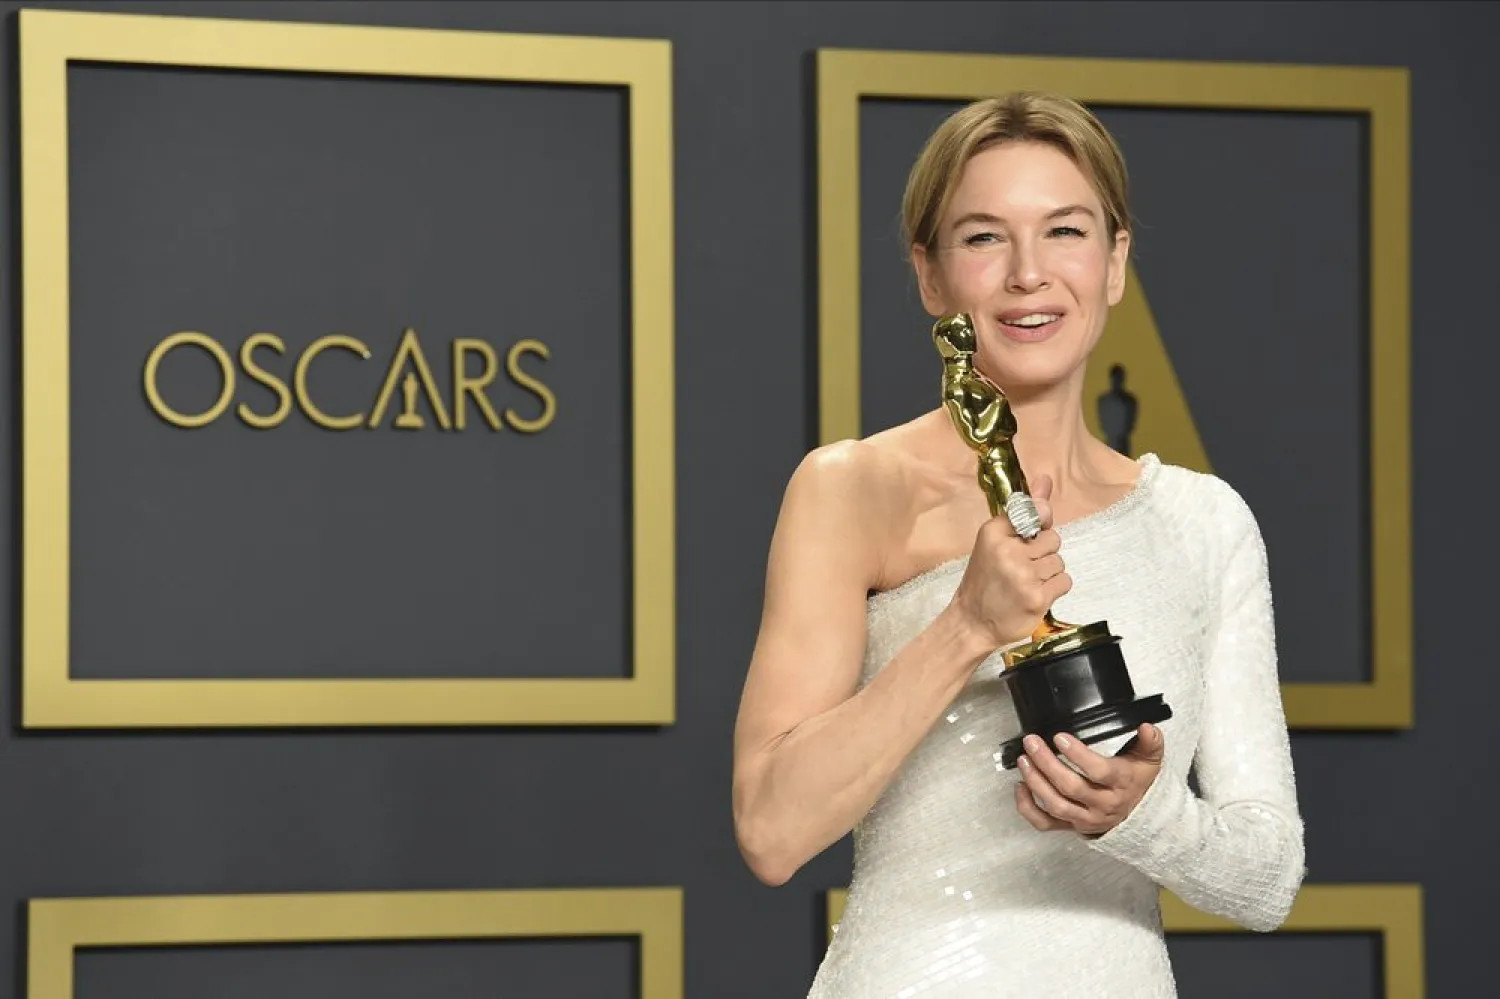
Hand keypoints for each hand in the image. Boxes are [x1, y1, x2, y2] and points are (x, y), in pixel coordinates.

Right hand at [949, 475, 1071, 646]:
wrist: (973, 622)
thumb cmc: (985, 580)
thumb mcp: (996, 541)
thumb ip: (1024, 511)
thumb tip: (1046, 479)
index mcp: (994, 532)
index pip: (1035, 513)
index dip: (1037, 527)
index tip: (1027, 539)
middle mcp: (1008, 551)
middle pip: (1053, 539)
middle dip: (1043, 553)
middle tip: (1021, 567)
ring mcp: (1024, 575)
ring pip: (1059, 561)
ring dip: (1048, 573)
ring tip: (1026, 582)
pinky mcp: (1038, 598)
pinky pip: (1065, 581)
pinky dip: (1054, 588)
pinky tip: (1036, 593)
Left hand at [1013, 723, 1165, 836]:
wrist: (1139, 816)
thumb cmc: (1137, 782)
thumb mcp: (1149, 760)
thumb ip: (1150, 743)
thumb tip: (1147, 727)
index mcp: (1121, 784)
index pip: (1099, 772)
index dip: (1078, 755)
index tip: (1060, 738)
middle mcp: (1102, 804)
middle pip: (1071, 787)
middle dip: (1047, 763)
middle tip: (1032, 743)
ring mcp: (1084, 818)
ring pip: (1056, 805)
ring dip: (1035, 782)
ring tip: (1023, 759)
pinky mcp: (1070, 827)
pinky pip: (1045, 823)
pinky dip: (1027, 808)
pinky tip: (1019, 787)